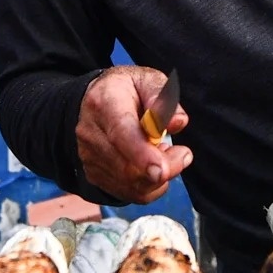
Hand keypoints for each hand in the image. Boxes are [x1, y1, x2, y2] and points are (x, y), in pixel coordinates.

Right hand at [76, 66, 190, 203]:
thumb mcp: (147, 80)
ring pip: (130, 184)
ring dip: (158, 177)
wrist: (94, 101)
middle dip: (164, 169)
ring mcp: (89, 157)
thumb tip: (178, 123)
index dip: (142, 155)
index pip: (121, 133)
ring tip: (164, 152)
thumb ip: (164, 99)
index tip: (162, 170)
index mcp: (104, 103)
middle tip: (183, 154)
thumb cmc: (127, 90)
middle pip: (127, 167)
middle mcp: (90, 133)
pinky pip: (129, 192)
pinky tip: (152, 164)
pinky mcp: (94, 175)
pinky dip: (150, 186)